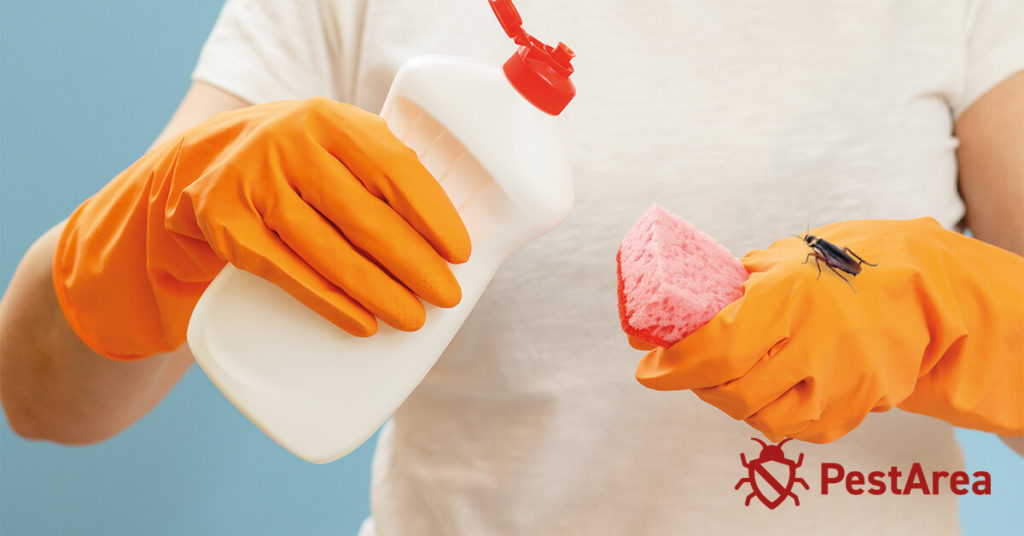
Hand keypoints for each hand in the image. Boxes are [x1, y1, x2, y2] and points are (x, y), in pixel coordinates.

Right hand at [54, 98, 470, 359]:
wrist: (198, 163)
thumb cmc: (294, 161)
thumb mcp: (332, 142)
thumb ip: (381, 167)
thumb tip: (450, 233)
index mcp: (329, 119)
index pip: (393, 167)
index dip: (433, 214)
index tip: (461, 253)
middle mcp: (288, 144)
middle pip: (364, 215)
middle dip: (414, 263)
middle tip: (448, 296)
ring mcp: (251, 184)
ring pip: (327, 250)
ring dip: (378, 291)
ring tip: (414, 319)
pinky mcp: (225, 227)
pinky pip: (287, 272)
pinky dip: (329, 302)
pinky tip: (363, 324)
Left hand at [633, 218, 1023, 441]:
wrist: (921, 291)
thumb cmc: (839, 268)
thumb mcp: (782, 260)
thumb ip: (735, 287)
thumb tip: (678, 313)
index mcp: (788, 294)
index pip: (715, 346)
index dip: (673, 365)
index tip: (648, 368)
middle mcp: (814, 340)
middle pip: (731, 388)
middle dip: (695, 383)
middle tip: (682, 372)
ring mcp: (840, 379)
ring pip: (759, 415)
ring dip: (729, 400)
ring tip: (723, 380)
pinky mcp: (856, 406)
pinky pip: (796, 428)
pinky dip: (770, 415)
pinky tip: (766, 392)